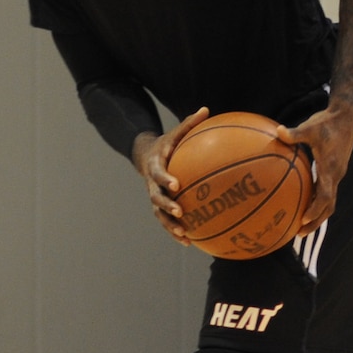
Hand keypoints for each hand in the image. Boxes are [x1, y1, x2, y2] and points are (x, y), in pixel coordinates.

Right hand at [130, 107, 209, 244]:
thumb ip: (189, 124)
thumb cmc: (166, 144)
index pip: (157, 173)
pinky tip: (190, 243)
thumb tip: (206, 109)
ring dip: (170, 226)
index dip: (165, 179)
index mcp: (155, 166)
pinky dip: (175, 232)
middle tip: (180, 211)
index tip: (176, 184)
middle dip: (167, 206)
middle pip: (156, 198)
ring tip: (184, 235)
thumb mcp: (175, 132)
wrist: (146, 157)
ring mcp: (154, 197)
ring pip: (159, 214)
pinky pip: (166, 222)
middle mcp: (151, 184)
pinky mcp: (160, 206)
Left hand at [278, 103, 352, 237]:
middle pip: (328, 205)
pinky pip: (326, 192)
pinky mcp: (333, 171)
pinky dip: (316, 202)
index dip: (315, 208)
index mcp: (331, 168)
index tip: (303, 219)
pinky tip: (301, 205)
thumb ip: (294, 133)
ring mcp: (336, 174)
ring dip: (317, 215)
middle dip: (315, 221)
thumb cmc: (327, 122)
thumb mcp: (310, 126)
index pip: (325, 194)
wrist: (346, 117)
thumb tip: (278, 132)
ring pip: (329, 201)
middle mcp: (336, 174)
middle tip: (299, 234)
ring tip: (300, 227)